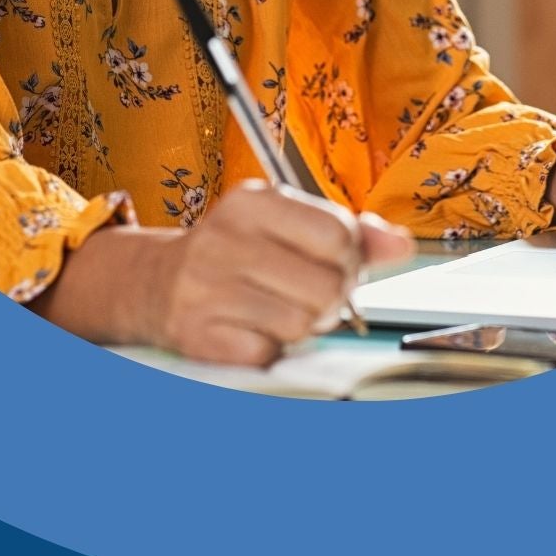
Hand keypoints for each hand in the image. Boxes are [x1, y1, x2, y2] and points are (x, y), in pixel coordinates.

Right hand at [148, 180, 414, 365]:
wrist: (154, 284)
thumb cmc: (234, 254)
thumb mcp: (286, 225)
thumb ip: (349, 233)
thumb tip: (401, 246)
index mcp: (253, 202)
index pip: (338, 233)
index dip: (348, 259)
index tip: (333, 264)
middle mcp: (225, 238)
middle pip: (326, 286)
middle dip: (330, 301)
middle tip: (309, 298)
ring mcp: (207, 287)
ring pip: (301, 324)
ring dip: (299, 328)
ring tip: (278, 313)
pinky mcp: (198, 333)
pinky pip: (266, 353)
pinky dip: (268, 351)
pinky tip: (251, 331)